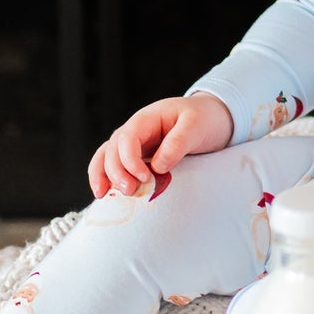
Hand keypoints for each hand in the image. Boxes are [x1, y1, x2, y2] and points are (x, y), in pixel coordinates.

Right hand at [88, 93, 232, 198]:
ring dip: (102, 176)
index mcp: (146, 119)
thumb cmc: (204, 118)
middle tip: (130, 191)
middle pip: (112, 150)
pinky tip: (104, 193)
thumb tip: (158, 167)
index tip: (145, 177)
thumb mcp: (196, 126)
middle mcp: (135, 131)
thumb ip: (177, 143)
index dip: (130, 160)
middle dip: (116, 172)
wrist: (212, 118)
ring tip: (103, 195)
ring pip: (105, 157)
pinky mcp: (138, 157)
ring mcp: (134, 144)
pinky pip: (114, 165)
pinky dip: (105, 178)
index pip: (127, 139)